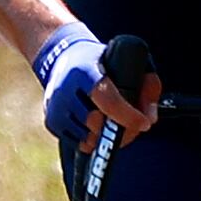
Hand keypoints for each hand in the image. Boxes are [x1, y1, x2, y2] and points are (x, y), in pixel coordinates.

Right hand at [34, 24, 159, 151]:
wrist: (63, 57)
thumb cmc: (102, 61)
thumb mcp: (129, 61)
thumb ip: (147, 85)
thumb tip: (150, 119)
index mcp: (84, 71)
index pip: (107, 99)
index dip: (127, 116)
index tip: (143, 123)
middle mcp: (64, 89)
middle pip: (95, 122)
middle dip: (117, 128)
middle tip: (131, 126)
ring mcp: (55, 107)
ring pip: (87, 137)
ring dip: (105, 137)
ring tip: (115, 126)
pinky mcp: (51, 122)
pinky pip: (77, 143)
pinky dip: (93, 140)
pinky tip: (100, 128)